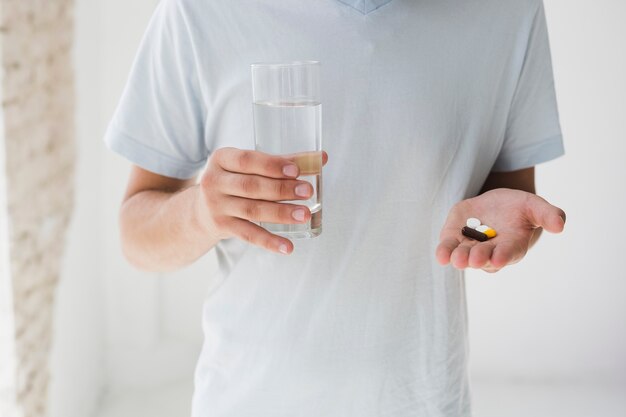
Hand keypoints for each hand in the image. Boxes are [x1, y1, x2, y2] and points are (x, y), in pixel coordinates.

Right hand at [195, 147, 327, 254]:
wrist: (199, 210)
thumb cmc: (234, 181)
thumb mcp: (247, 167)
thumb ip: (282, 161)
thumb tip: (320, 157)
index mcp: (222, 159)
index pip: (247, 160)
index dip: (272, 165)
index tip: (295, 170)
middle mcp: (214, 182)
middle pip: (252, 186)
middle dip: (281, 189)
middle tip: (307, 191)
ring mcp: (217, 206)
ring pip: (252, 210)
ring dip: (280, 213)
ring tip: (304, 214)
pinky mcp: (222, 227)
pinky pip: (248, 235)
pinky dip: (269, 241)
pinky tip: (287, 246)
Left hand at [436, 188, 565, 271]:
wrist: (495, 205)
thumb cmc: (519, 208)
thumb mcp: (534, 206)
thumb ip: (548, 215)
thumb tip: (560, 225)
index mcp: (512, 247)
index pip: (508, 254)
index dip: (503, 256)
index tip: (498, 259)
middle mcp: (490, 252)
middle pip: (484, 258)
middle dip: (479, 258)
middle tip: (474, 259)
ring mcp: (471, 247)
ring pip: (464, 257)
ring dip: (460, 258)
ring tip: (457, 259)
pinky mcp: (455, 239)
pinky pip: (449, 248)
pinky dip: (444, 252)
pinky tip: (442, 256)